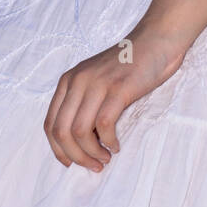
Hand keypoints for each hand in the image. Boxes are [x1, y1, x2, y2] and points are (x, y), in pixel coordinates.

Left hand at [43, 23, 185, 171]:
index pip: (50, 123)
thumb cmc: (129, 65)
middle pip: (61, 131)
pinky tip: (116, 145)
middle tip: (92, 166)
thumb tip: (79, 142)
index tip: (70, 164)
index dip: (57, 150)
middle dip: (74, 156)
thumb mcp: (96, 79)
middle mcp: (78, 81)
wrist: (156, 40)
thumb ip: (84, 102)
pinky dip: (109, 141)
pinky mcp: (118, 88)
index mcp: (69, 80)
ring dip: (91, 153)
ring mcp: (97, 83)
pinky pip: (104, 124)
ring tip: (104, 159)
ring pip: (79, 132)